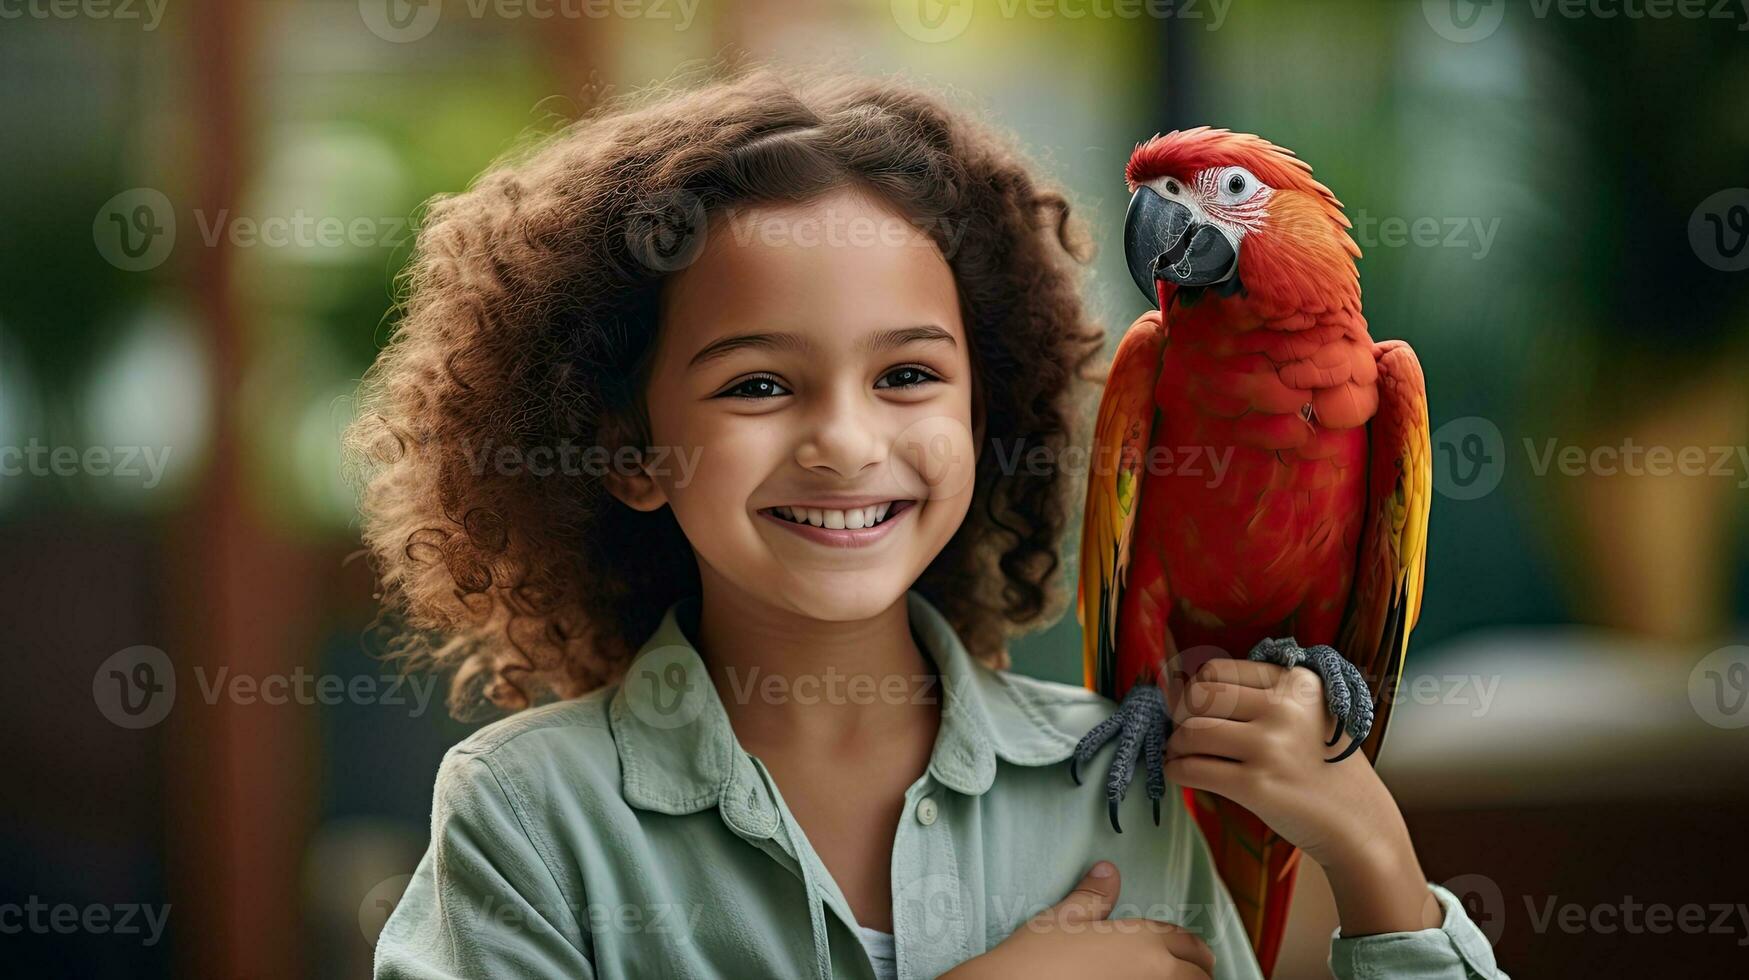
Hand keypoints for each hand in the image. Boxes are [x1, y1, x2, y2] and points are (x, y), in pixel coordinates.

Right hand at [941, 862, 1214, 979]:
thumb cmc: (1038, 957)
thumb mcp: (1064, 919)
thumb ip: (1094, 897)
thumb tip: (1108, 871)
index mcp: (1143, 942)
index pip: (1187, 943)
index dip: (1194, 949)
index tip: (1195, 955)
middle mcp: (1154, 972)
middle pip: (1199, 975)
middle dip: (1199, 972)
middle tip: (1194, 972)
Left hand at [1163, 659, 1440, 935]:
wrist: (1359, 823)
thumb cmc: (1323, 766)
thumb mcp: (1308, 714)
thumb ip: (1261, 696)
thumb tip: (1186, 687)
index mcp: (1297, 683)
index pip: (1217, 670)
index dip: (1195, 689)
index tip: (1193, 707)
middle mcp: (1285, 708)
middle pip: (1198, 696)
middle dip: (1180, 714)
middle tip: (1184, 732)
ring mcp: (1271, 747)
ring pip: (1190, 732)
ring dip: (1176, 745)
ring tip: (1182, 754)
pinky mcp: (1257, 785)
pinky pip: (1192, 768)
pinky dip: (1176, 770)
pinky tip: (1180, 773)